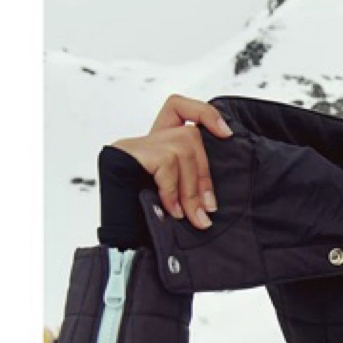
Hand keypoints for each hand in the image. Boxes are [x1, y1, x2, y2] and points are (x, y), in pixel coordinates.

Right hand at [111, 94, 233, 228]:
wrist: (115, 236)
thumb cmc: (142, 218)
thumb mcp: (173, 196)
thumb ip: (189, 182)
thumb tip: (212, 200)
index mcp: (156, 144)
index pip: (178, 107)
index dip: (205, 113)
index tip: (227, 134)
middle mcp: (145, 139)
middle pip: (190, 136)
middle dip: (203, 176)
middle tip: (206, 211)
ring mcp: (135, 144)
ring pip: (183, 149)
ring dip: (191, 189)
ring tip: (191, 216)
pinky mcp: (129, 153)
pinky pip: (166, 163)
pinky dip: (173, 190)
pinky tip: (171, 210)